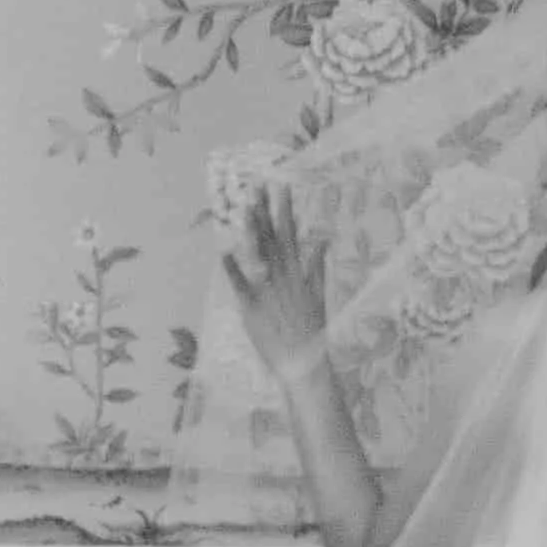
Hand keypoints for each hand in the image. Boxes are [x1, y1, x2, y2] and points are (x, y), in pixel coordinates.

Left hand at [219, 185, 329, 389]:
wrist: (304, 361)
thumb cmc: (310, 329)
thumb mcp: (318, 293)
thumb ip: (317, 265)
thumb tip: (323, 239)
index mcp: (297, 272)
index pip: (289, 234)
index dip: (284, 210)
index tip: (280, 187)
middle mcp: (283, 276)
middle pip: (272, 239)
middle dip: (265, 211)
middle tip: (257, 186)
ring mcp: (268, 291)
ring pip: (259, 256)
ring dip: (252, 232)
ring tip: (244, 209)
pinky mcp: (253, 308)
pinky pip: (241, 286)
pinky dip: (232, 270)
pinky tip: (223, 252)